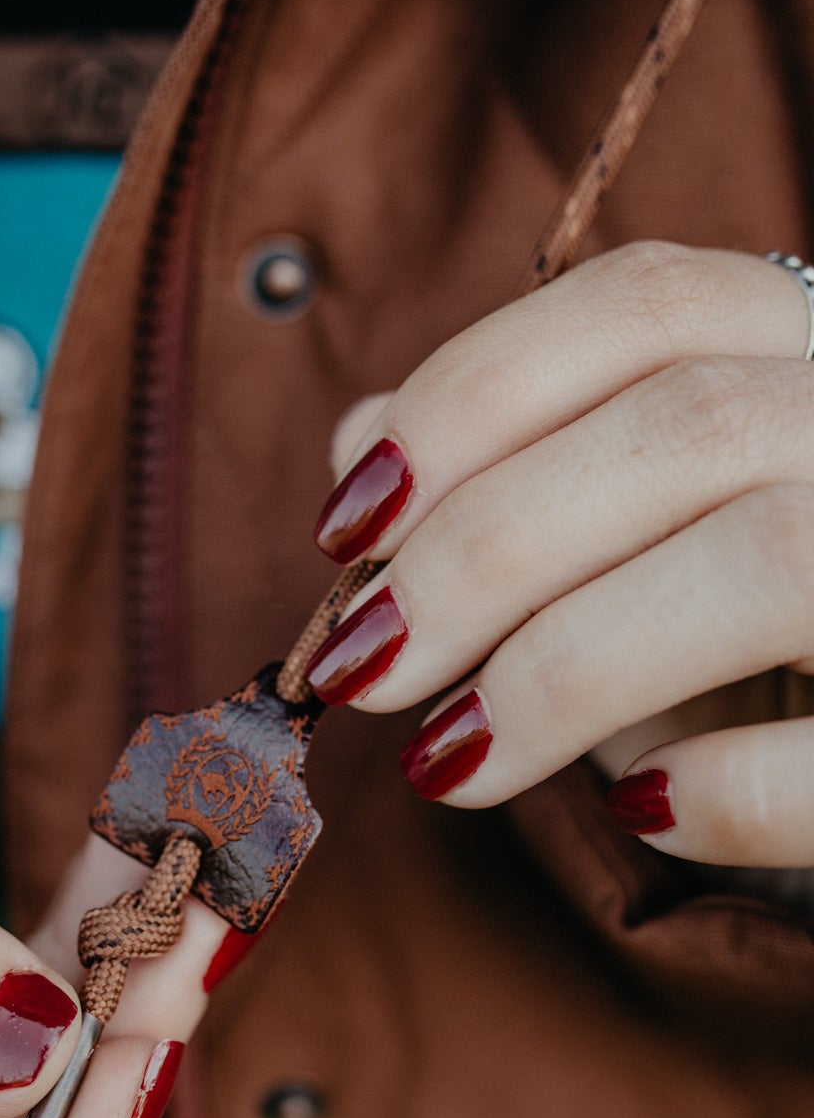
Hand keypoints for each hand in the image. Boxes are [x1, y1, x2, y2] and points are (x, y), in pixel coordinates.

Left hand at [305, 241, 813, 866]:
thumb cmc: (758, 646)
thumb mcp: (639, 542)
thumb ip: (512, 476)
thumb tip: (357, 445)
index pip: (646, 302)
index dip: (470, 398)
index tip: (348, 523)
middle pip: (685, 427)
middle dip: (481, 553)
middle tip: (365, 669)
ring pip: (768, 558)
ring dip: (562, 670)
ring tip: (445, 761)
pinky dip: (724, 788)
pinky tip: (640, 815)